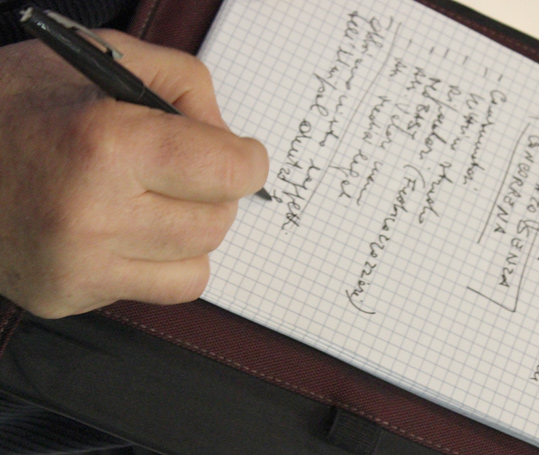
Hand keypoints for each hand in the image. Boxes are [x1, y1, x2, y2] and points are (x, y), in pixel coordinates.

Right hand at [0, 30, 268, 317]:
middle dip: (216, 192)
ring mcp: (77, 265)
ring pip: (198, 264)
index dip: (247, 160)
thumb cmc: (11, 104)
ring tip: (155, 200)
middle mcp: (93, 215)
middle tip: (188, 171)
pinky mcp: (64, 296)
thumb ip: (183, 85)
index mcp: (107, 145)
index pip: (228, 173)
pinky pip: (160, 290)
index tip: (242, 155)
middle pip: (217, 222)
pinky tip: (130, 231)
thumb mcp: (98, 58)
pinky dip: (162, 261)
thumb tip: (228, 136)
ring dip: (191, 230)